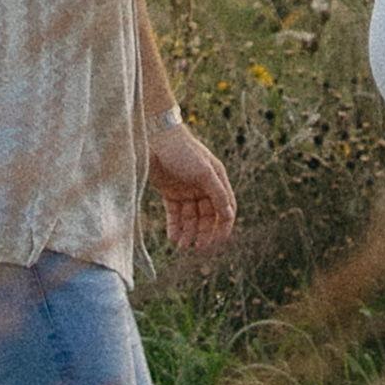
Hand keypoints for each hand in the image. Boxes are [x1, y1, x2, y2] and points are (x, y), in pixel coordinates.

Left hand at [147, 119, 236, 252]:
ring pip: (191, 218)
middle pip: (207, 216)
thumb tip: (229, 215)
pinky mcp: (170, 192)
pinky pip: (175, 214)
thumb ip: (217, 193)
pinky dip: (175, 226)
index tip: (217, 242)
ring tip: (181, 245)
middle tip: (197, 247)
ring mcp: (187, 190)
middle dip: (203, 232)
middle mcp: (203, 186)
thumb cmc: (183, 151)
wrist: (155, 137)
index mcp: (216, 180)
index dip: (223, 226)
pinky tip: (173, 237)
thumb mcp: (204, 172)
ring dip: (188, 232)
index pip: (225, 208)